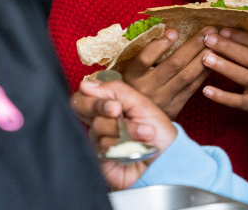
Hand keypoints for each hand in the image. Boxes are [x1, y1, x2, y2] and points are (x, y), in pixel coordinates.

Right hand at [76, 76, 177, 190]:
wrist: (168, 161)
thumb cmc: (159, 133)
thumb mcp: (141, 104)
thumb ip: (115, 91)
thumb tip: (86, 85)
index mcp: (109, 104)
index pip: (86, 92)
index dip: (93, 94)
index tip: (111, 101)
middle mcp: (100, 120)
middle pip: (79, 105)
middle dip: (98, 106)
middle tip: (117, 111)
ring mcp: (98, 139)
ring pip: (97, 125)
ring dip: (125, 129)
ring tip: (145, 134)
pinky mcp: (99, 158)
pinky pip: (102, 146)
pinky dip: (122, 145)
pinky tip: (136, 149)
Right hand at [117, 27, 214, 117]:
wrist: (136, 121)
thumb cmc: (134, 86)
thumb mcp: (131, 71)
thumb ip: (146, 55)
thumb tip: (170, 33)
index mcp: (132, 76)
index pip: (144, 59)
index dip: (159, 45)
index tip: (174, 31)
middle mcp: (147, 89)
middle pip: (173, 65)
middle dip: (193, 46)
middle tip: (209, 30)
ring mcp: (163, 99)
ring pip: (186, 76)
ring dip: (203, 58)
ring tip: (215, 43)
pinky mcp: (175, 107)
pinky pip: (192, 87)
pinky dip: (203, 73)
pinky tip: (213, 61)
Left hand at [200, 27, 247, 153]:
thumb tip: (223, 30)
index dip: (241, 36)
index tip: (222, 29)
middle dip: (229, 47)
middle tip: (208, 40)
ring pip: (245, 77)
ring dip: (225, 67)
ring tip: (206, 59)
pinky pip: (239, 101)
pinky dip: (222, 96)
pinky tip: (206, 90)